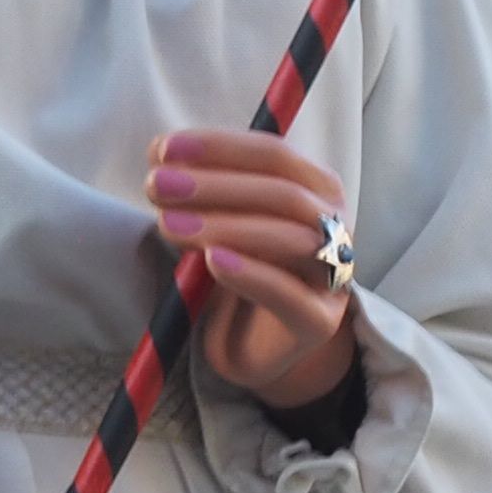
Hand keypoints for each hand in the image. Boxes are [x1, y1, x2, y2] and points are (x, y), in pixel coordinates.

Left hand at [149, 132, 358, 411]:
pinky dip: (251, 274)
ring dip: (225, 227)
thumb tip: (160, 152)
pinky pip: (289, 295)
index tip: (162, 149)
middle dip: (214, 185)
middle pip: (283, 194)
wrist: (256, 345)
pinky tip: (212, 262)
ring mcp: (333, 274)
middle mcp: (335, 225)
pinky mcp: (318, 321)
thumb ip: (203, 190)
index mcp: (316, 188)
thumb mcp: (222, 222)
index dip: (218, 147)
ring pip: (291, 240)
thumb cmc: (240, 271)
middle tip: (156, 186)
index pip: (273, 155)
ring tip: (169, 225)